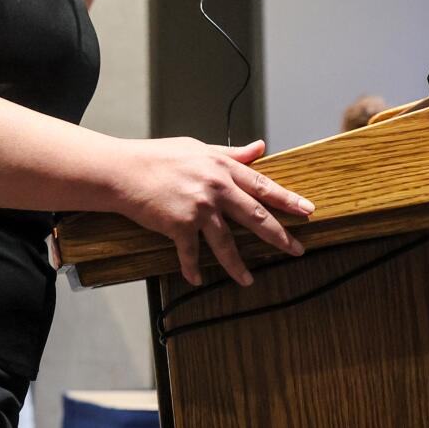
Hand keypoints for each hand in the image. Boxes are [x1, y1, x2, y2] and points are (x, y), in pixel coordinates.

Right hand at [112, 137, 313, 285]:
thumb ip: (231, 153)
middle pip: (254, 216)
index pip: (262, 185)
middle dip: (278, 236)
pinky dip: (192, 268)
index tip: (307, 211)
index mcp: (221, 167)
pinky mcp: (178, 225)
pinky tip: (197, 279)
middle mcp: (215, 188)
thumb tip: (260, 148)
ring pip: (226, 242)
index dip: (287, 199)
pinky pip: (190, 252)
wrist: (120, 171)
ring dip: (237, 264)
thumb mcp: (197, 147)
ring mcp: (198, 208)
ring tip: (248, 280)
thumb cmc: (155, 157)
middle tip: (296, 250)